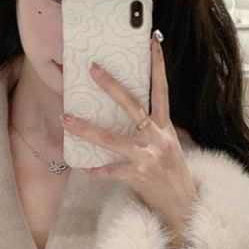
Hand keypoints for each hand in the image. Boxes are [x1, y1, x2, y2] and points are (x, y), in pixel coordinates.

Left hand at [62, 32, 197, 248]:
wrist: (183, 206)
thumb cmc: (172, 174)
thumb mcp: (169, 145)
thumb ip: (153, 127)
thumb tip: (132, 110)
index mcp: (165, 127)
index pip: (162, 90)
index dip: (158, 66)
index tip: (152, 42)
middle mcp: (157, 138)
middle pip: (133, 106)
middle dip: (112, 87)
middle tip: (93, 69)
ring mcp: (147, 157)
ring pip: (112, 139)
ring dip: (87, 129)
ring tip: (66, 118)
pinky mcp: (138, 176)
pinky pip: (110, 171)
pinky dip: (96, 171)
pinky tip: (83, 168)